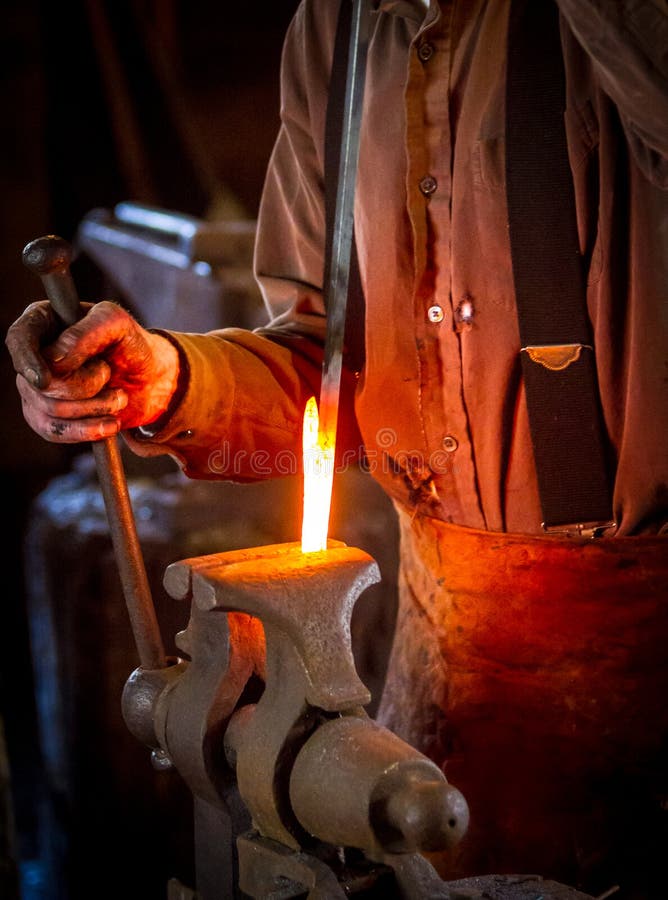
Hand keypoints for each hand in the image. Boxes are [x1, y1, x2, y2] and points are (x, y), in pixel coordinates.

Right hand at [5, 300, 179, 442]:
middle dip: (86, 385)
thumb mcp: (118, 325)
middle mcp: (34, 355)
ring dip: (95, 407)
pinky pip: (53, 432)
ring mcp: (37, 387)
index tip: (44, 380)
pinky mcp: (47, 416)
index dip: (27, 360)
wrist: (150, 380)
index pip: (19, 338)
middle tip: (109, 373)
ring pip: (50, 410)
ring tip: (118, 396)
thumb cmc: (130, 344)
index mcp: (45, 322)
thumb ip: (88, 332)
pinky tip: (110, 424)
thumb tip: (54, 361)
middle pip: (41, 383)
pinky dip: (87, 431)